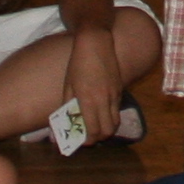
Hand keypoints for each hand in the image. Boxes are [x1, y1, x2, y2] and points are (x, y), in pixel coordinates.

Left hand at [64, 23, 127, 141]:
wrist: (96, 42)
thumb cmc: (77, 63)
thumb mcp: (68, 85)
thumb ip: (67, 106)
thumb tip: (64, 123)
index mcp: (88, 100)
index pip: (93, 130)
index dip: (87, 140)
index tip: (80, 140)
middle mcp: (104, 100)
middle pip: (108, 131)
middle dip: (98, 138)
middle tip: (88, 135)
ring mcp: (114, 94)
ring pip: (115, 122)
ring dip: (106, 129)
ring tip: (95, 125)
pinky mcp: (120, 88)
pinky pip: (117, 109)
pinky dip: (110, 116)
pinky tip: (101, 110)